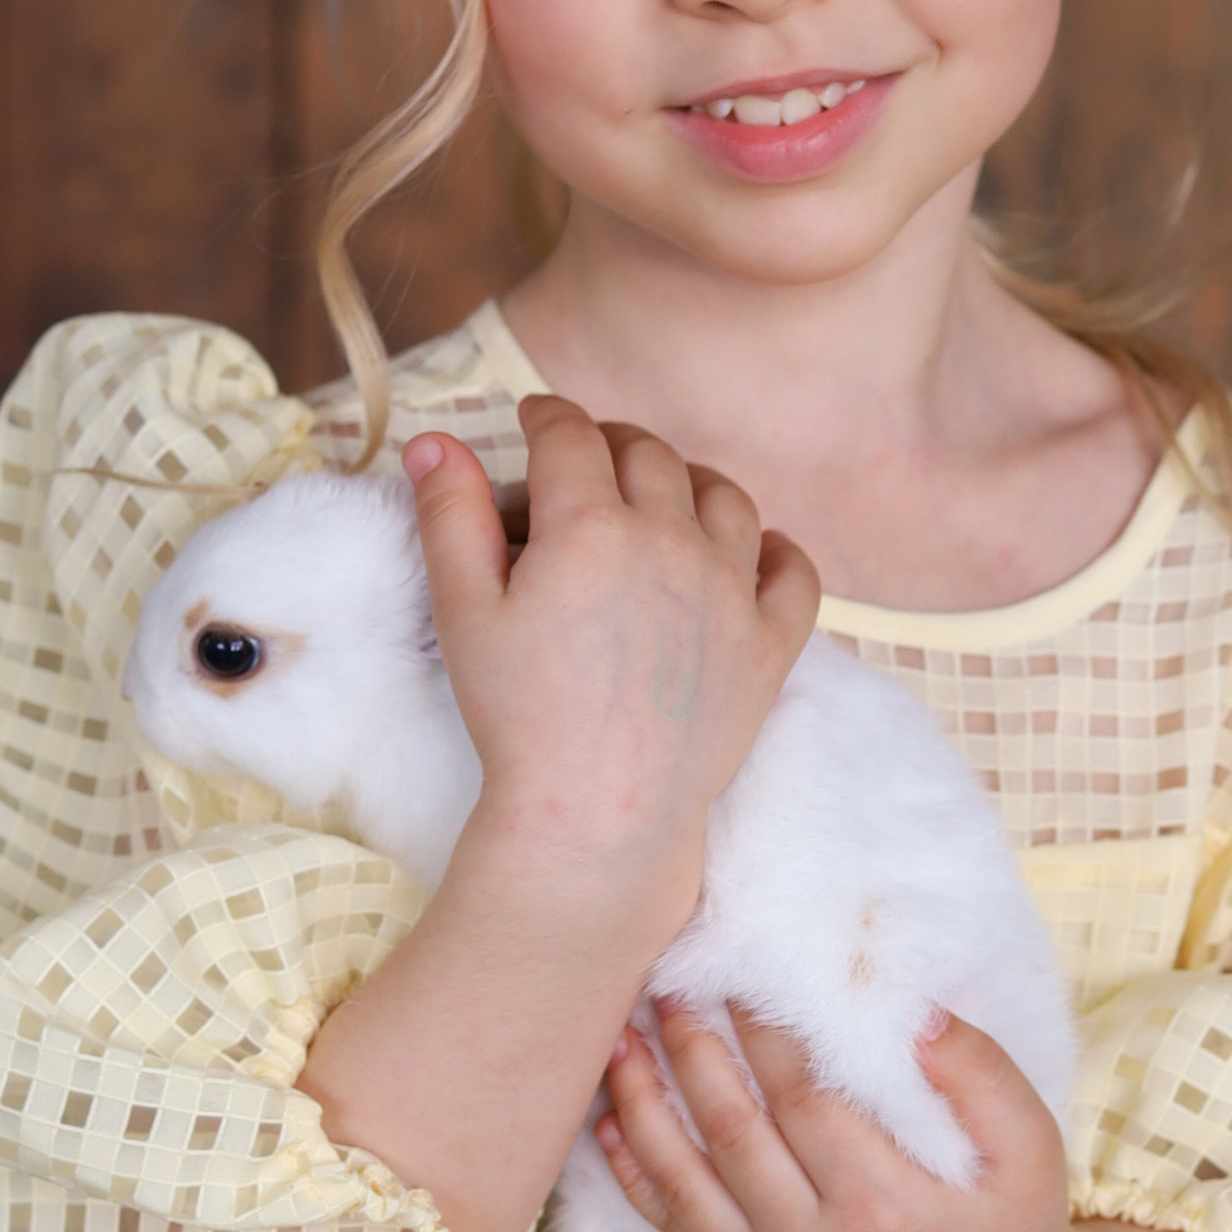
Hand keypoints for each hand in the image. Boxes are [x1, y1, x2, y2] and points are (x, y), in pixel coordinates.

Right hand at [407, 396, 820, 941]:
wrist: (595, 814)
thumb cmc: (516, 717)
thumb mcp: (464, 611)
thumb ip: (450, 515)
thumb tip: (438, 440)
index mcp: (590, 527)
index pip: (570, 436)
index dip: (546, 417)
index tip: (534, 420)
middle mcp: (671, 543)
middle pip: (648, 455)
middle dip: (611, 443)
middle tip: (587, 461)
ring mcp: (730, 592)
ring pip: (723, 497)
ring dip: (688, 482)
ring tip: (662, 496)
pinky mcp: (769, 645)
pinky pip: (793, 570)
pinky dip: (773, 550)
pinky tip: (749, 552)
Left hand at [596, 1003, 1231, 1231]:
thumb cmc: (1016, 1218)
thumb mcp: (1030, 1142)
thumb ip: (976, 1071)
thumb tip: (910, 1012)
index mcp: (885, 1207)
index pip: (802, 1098)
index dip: (761, 1030)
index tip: (738, 971)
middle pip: (732, 1132)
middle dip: (691, 1050)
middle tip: (666, 983)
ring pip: (686, 1182)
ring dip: (643, 1105)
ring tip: (620, 1038)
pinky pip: (678, 1230)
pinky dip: (635, 1176)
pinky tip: (611, 1122)